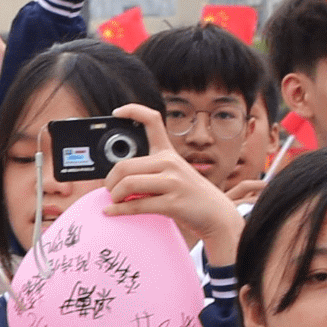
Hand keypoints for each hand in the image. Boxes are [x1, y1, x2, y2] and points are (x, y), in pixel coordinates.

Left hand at [102, 106, 245, 261]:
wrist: (217, 215)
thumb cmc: (190, 196)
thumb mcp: (175, 174)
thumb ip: (151, 171)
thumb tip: (116, 178)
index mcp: (168, 153)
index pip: (152, 120)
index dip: (132, 111)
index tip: (117, 112)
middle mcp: (170, 163)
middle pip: (125, 165)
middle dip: (110, 180)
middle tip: (109, 190)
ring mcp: (173, 182)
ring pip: (128, 184)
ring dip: (114, 195)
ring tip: (114, 201)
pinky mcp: (173, 203)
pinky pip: (137, 205)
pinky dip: (119, 210)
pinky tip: (111, 211)